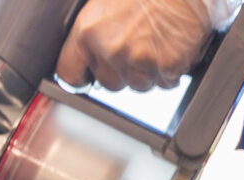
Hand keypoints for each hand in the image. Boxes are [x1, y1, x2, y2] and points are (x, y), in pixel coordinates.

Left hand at [57, 0, 231, 92]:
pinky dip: (172, 69)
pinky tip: (174, 45)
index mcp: (89, 30)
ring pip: (139, 85)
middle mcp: (111, 48)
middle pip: (109, 83)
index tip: (88, 76)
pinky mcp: (168, 65)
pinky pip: (167, 81)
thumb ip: (95, 30)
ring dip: (149, 71)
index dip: (82, 76)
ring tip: (158, 41)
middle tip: (138, 45)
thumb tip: (90, 53)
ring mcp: (139, 59)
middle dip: (122, 70)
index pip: (69, 73)